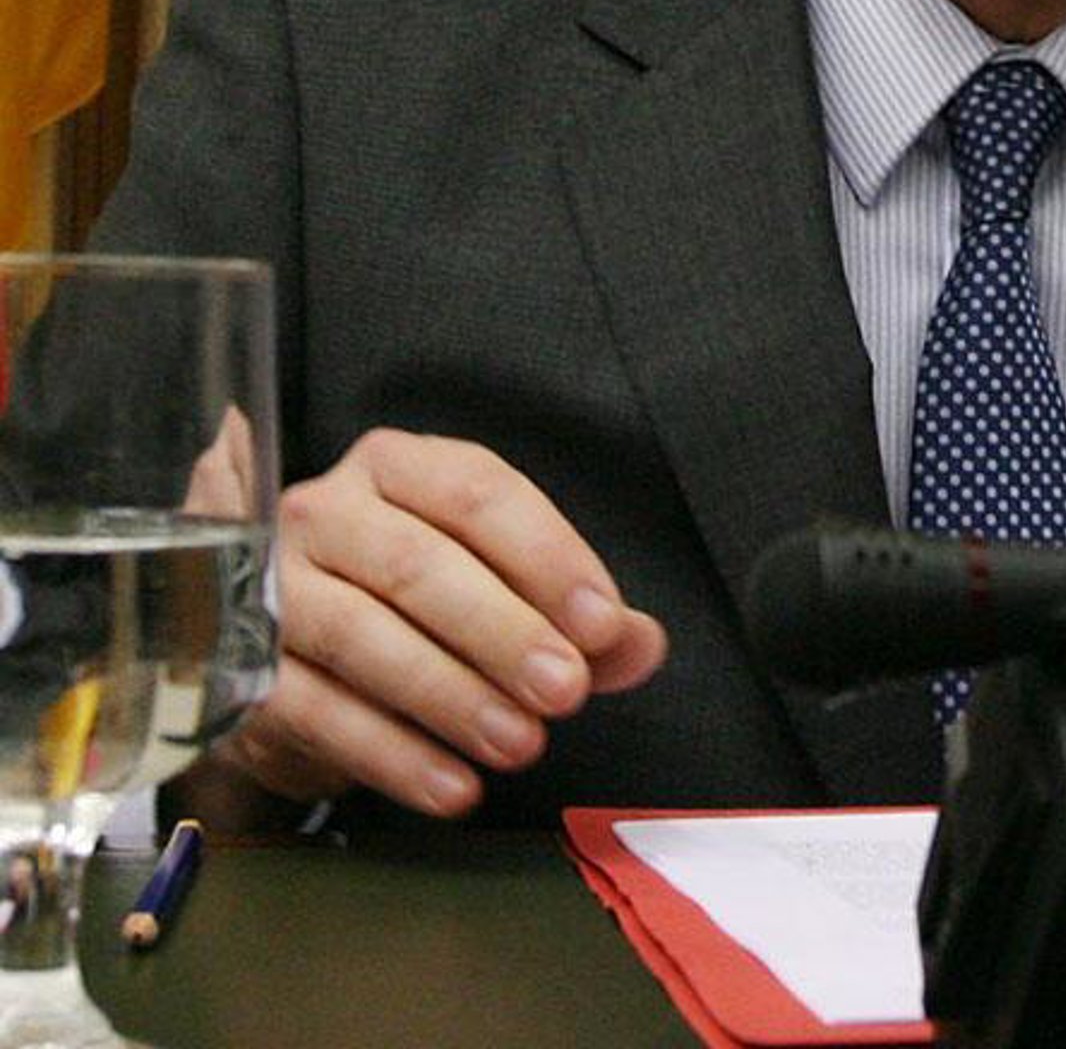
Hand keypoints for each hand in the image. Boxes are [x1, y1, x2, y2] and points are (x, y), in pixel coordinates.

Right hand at [205, 428, 666, 818]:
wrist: (289, 650)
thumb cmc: (413, 599)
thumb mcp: (498, 583)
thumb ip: (574, 613)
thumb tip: (639, 645)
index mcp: (397, 466)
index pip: (478, 493)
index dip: (548, 557)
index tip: (604, 624)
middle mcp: (325, 510)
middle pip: (418, 564)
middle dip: (503, 632)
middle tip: (566, 690)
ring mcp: (271, 587)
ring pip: (362, 636)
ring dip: (451, 696)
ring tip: (521, 744)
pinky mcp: (238, 670)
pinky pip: (317, 712)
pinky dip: (391, 755)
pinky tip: (453, 786)